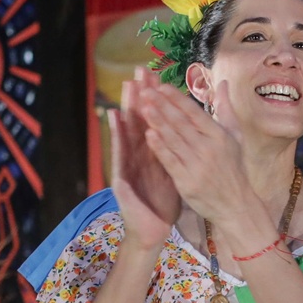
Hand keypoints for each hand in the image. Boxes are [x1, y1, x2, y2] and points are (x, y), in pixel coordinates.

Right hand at [109, 71, 181, 251]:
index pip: (154, 120)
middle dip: (138, 97)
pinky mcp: (121, 179)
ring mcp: (128, 166)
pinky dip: (117, 136)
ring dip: (124, 110)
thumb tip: (188, 127)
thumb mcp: (174, 170)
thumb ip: (178, 147)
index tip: (157, 75)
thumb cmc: (162, 200)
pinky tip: (114, 119)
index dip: (155, 99)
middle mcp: (138, 155)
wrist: (152, 230)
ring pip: (126, 133)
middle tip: (138, 72)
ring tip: (125, 85)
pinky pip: (119, 155)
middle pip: (138, 121)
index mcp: (153, 152)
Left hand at [135, 79, 265, 233]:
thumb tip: (223, 83)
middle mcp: (209, 148)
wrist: (235, 205)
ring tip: (143, 108)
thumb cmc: (234, 168)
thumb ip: (226, 109)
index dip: (177, 99)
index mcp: (219, 136)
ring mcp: (198, 165)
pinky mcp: (187, 181)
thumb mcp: (235, 137)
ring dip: (157, 122)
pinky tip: (148, 135)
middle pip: (181, 123)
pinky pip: (171, 161)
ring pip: (174, 140)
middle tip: (145, 91)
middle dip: (162, 105)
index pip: (194, 112)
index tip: (161, 86)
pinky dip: (160, 148)